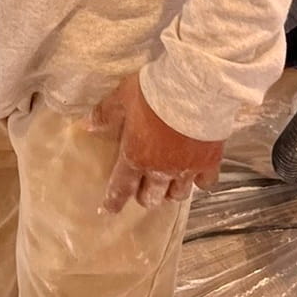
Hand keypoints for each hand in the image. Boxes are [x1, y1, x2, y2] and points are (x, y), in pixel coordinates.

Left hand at [90, 73, 223, 212]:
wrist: (194, 87)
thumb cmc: (155, 91)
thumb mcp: (123, 96)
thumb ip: (105, 113)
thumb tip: (87, 125)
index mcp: (136, 156)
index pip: (121, 187)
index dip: (114, 201)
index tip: (110, 209)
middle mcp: (160, 170)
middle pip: (151, 198)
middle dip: (145, 195)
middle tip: (144, 187)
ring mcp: (186, 168)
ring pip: (178, 195)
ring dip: (170, 191)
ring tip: (169, 183)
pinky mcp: (209, 161)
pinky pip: (205, 183)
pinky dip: (200, 181)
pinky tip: (197, 173)